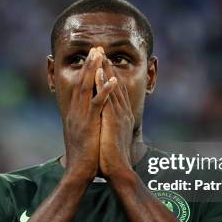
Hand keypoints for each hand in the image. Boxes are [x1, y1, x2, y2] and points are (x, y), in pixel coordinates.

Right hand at [63, 47, 116, 182]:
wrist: (78, 172)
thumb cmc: (83, 157)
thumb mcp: (82, 136)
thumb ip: (85, 123)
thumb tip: (89, 118)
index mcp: (75, 114)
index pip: (80, 88)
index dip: (85, 72)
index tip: (91, 58)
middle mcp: (76, 112)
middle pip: (82, 83)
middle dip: (89, 65)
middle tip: (95, 48)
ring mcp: (81, 117)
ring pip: (87, 89)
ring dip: (94, 70)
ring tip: (100, 54)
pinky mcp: (89, 125)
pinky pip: (98, 104)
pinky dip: (105, 91)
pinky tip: (112, 80)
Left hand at [97, 59, 134, 179]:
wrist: (118, 171)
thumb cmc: (112, 158)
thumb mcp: (110, 138)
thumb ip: (109, 127)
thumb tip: (104, 123)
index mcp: (121, 117)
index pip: (116, 92)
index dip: (110, 76)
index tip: (103, 63)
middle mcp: (122, 113)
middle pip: (115, 85)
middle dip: (108, 67)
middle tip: (101, 50)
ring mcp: (119, 115)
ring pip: (112, 87)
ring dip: (105, 69)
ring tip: (99, 54)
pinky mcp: (113, 120)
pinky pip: (107, 97)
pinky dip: (103, 84)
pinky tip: (98, 72)